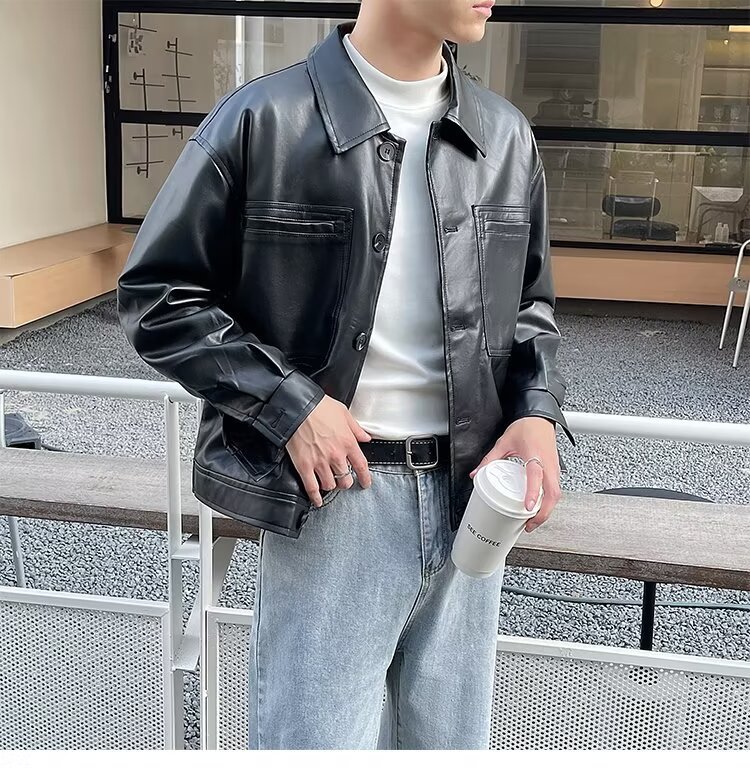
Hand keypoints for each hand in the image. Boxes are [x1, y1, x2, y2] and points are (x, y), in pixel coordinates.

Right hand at [285, 394, 372, 506]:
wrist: (298, 407)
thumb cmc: (319, 407)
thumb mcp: (344, 413)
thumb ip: (356, 428)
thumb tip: (365, 437)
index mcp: (348, 443)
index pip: (361, 466)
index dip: (365, 478)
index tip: (365, 483)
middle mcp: (336, 455)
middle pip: (345, 479)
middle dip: (346, 482)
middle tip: (343, 481)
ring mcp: (320, 462)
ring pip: (330, 485)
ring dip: (331, 486)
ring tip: (329, 484)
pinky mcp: (304, 466)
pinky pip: (312, 488)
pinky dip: (315, 497)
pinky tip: (317, 501)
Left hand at [468, 416, 561, 532]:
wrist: (540, 416)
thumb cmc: (526, 426)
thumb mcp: (504, 442)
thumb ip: (489, 459)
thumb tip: (476, 474)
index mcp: (535, 456)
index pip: (536, 477)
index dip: (533, 494)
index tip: (528, 508)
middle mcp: (548, 464)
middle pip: (553, 494)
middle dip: (544, 513)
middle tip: (529, 525)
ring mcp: (554, 468)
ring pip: (556, 494)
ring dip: (547, 509)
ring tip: (533, 521)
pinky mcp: (555, 470)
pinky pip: (555, 489)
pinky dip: (548, 501)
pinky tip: (539, 507)